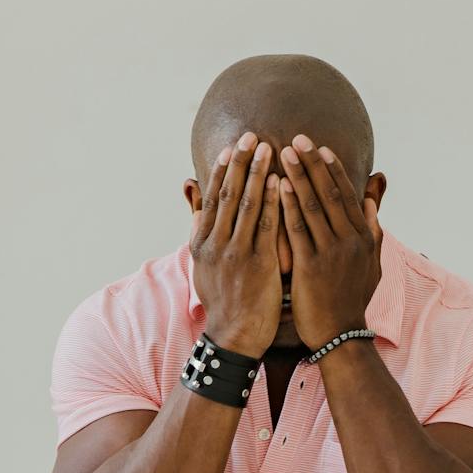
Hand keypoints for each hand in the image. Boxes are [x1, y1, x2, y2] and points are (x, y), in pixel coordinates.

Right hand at [190, 132, 281, 357]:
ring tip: (269, 148)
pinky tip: (281, 182)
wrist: (233, 336)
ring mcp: (236, 254)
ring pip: (246, 205)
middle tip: (251, 135)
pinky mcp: (258, 265)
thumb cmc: (223, 300)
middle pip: (228, 194)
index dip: (221, 170)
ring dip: (258, 173)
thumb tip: (191, 192)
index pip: (212, 198)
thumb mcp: (202, 262)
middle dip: (240, 162)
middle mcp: (215, 244)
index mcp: (201, 242)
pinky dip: (273, 202)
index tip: (231, 146)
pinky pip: (267, 226)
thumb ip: (199, 226)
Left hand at [278, 134, 380, 349]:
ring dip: (298, 176)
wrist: (340, 336)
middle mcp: (350, 241)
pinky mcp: (311, 268)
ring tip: (284, 153)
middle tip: (298, 138)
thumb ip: (373, 232)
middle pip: (331, 194)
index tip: (321, 148)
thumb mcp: (372, 265)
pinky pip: (298, 230)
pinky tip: (277, 187)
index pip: (348, 196)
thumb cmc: (352, 301)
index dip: (333, 170)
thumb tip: (372, 203)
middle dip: (313, 164)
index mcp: (363, 238)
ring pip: (313, 206)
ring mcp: (331, 253)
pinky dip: (288, 206)